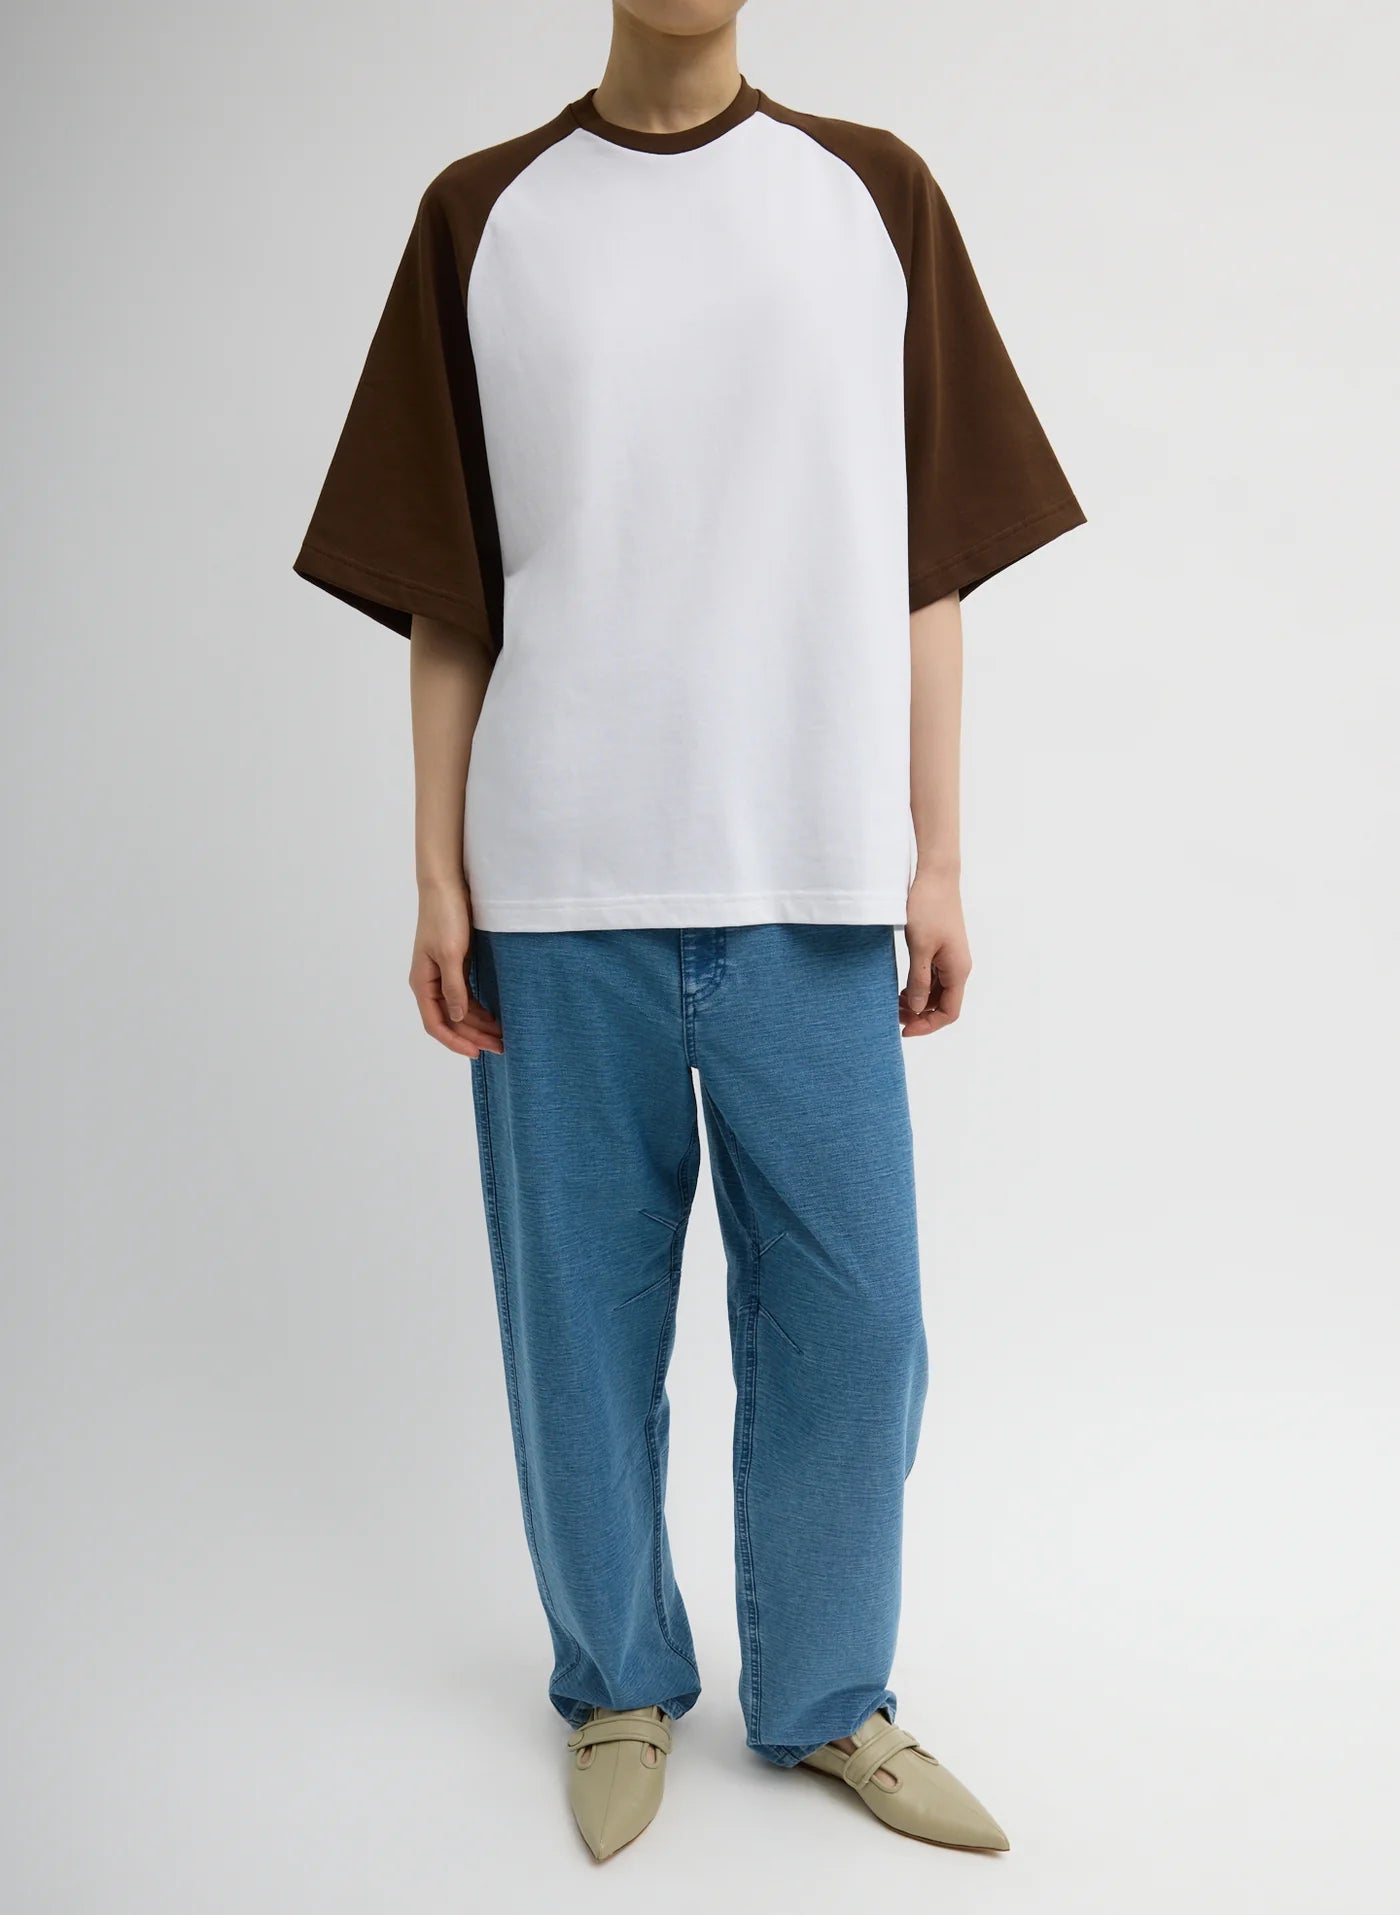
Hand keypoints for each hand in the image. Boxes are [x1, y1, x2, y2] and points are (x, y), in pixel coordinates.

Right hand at [409, 881, 503, 1057]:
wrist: (447, 885)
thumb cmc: (445, 916)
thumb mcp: (451, 954)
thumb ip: (453, 987)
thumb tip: (456, 1017)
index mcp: (422, 983)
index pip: (436, 1024)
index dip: (455, 1041)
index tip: (477, 1053)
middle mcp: (430, 983)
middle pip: (450, 1020)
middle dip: (473, 1036)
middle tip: (501, 1047)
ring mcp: (442, 975)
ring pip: (459, 1010)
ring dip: (479, 1025)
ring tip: (502, 1036)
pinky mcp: (455, 965)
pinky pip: (465, 996)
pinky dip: (479, 1009)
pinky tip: (495, 1016)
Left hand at [900, 870, 970, 1037]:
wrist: (936, 877)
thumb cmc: (929, 908)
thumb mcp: (920, 947)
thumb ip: (919, 981)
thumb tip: (918, 1008)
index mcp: (958, 970)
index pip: (949, 1012)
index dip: (928, 1025)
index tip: (904, 1029)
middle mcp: (958, 968)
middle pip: (943, 1004)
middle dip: (920, 1015)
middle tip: (893, 1015)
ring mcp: (951, 959)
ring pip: (937, 992)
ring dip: (918, 1002)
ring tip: (894, 1002)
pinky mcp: (942, 950)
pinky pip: (933, 978)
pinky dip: (919, 987)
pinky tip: (902, 987)